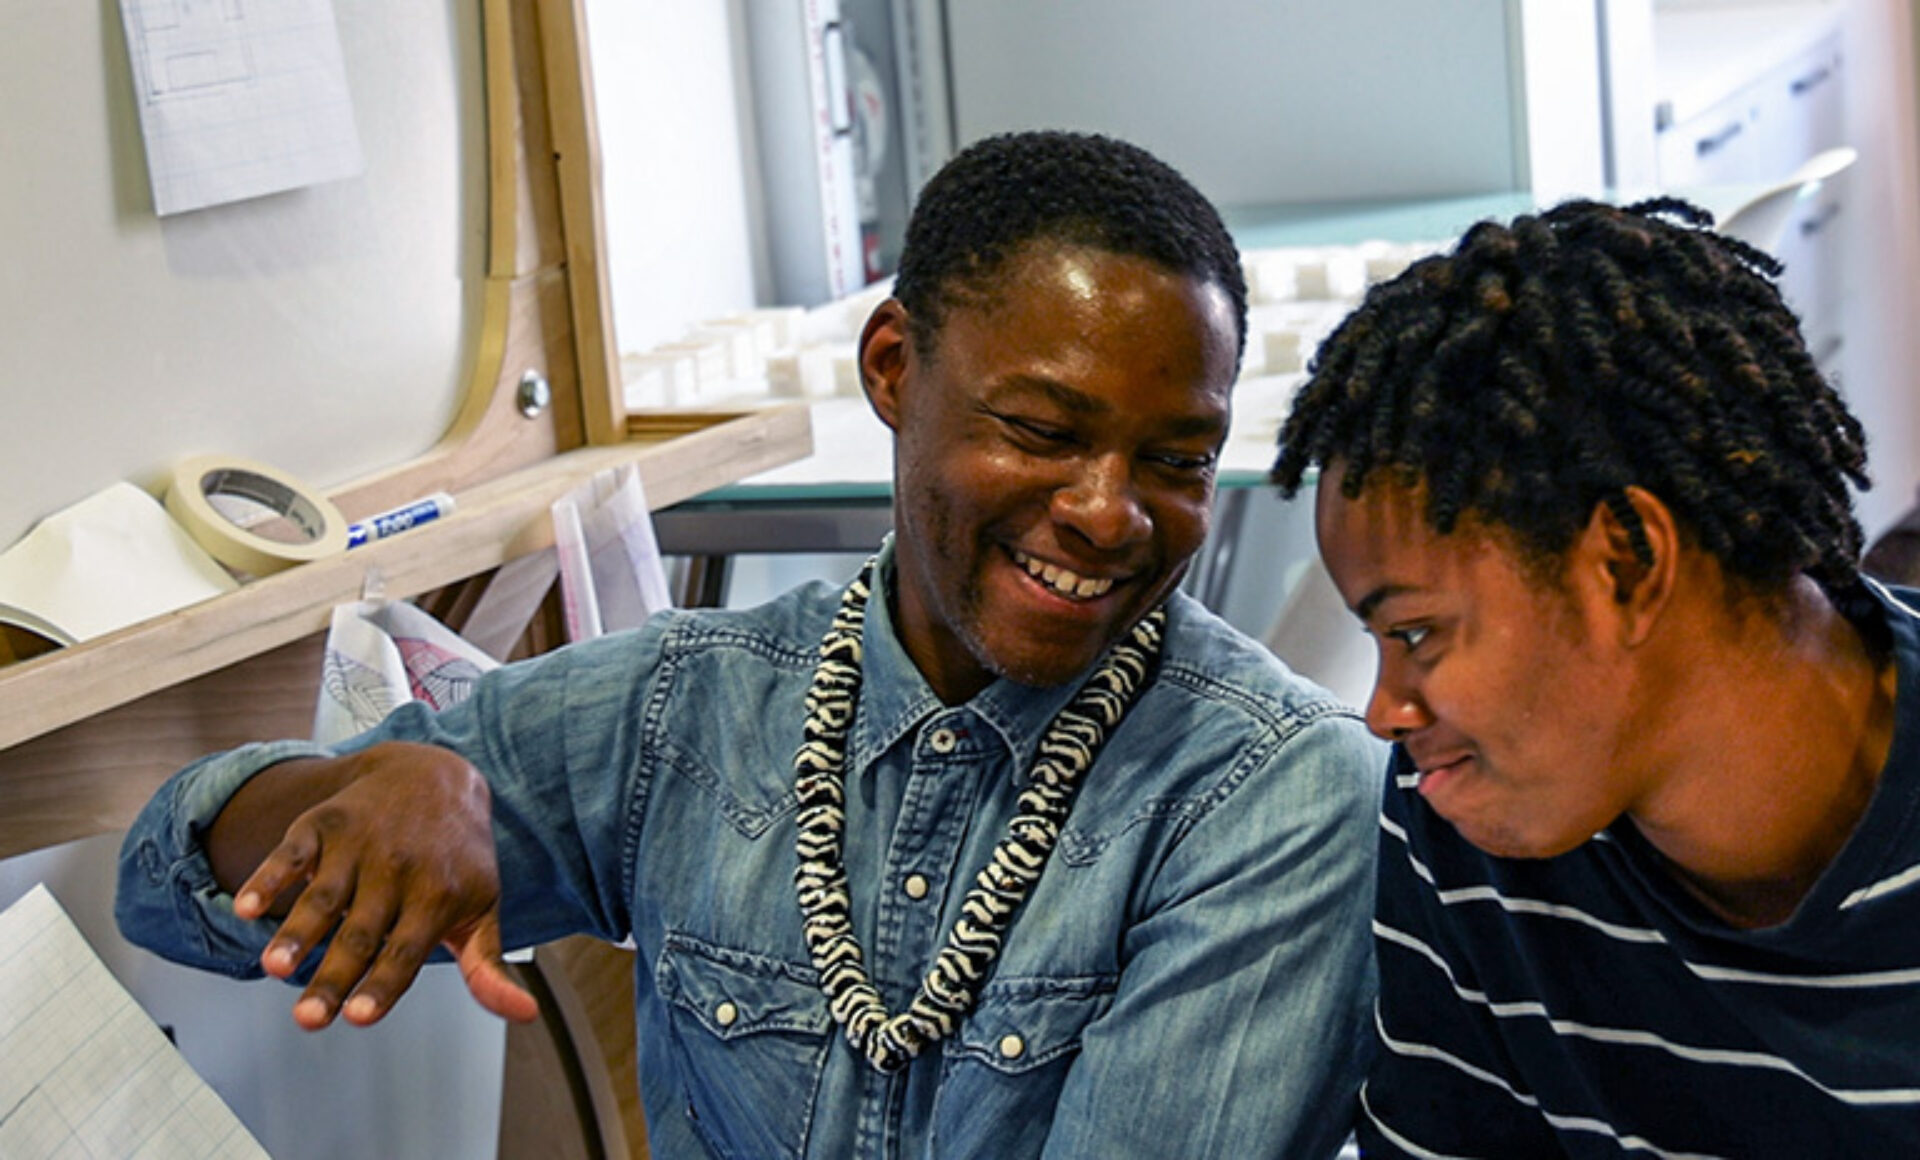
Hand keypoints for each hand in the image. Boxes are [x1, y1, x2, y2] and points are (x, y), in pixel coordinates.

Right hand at [224, 742, 539, 1029]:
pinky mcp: (325, 824)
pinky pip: (292, 853)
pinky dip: (268, 878)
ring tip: (275, 967)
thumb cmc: (456, 857)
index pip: (407, 950)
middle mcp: (397, 870)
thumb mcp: (482, 907)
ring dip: (297, 932)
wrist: (434, 774)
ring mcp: (358, 845)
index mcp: (437, 896)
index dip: (384, 984)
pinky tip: (247, 906)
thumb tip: (523, 1015)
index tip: (360, 1018)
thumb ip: (488, 966)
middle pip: (360, 933)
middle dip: (334, 978)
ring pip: (323, 896)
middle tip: (308, 1019)